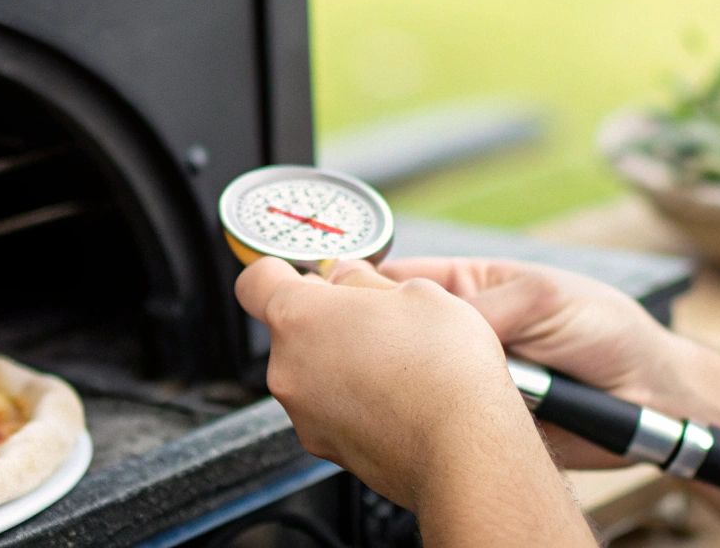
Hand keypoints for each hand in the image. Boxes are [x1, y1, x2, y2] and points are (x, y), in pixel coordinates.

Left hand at [235, 257, 548, 511]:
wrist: (464, 449)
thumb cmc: (443, 369)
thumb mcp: (417, 292)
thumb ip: (365, 282)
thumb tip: (348, 278)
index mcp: (299, 317)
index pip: (255, 282)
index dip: (278, 271)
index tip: (302, 273)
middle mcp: (288, 368)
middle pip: (291, 330)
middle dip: (326, 319)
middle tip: (375, 317)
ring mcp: (304, 414)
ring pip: (313, 370)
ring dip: (342, 361)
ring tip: (398, 361)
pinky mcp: (327, 447)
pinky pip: (331, 408)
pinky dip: (354, 399)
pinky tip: (398, 396)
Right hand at [380, 256, 711, 468]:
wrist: (653, 398)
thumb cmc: (610, 331)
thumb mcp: (545, 297)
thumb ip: (486, 307)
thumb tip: (432, 323)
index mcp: (474, 288)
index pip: (407, 281)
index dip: (372, 287)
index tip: (341, 295)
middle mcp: (466, 335)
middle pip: (403, 336)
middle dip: (388, 344)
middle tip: (376, 350)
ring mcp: (472, 380)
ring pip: (421, 384)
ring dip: (420, 388)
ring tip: (418, 387)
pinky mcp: (484, 423)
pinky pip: (450, 423)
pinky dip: (444, 424)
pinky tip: (442, 420)